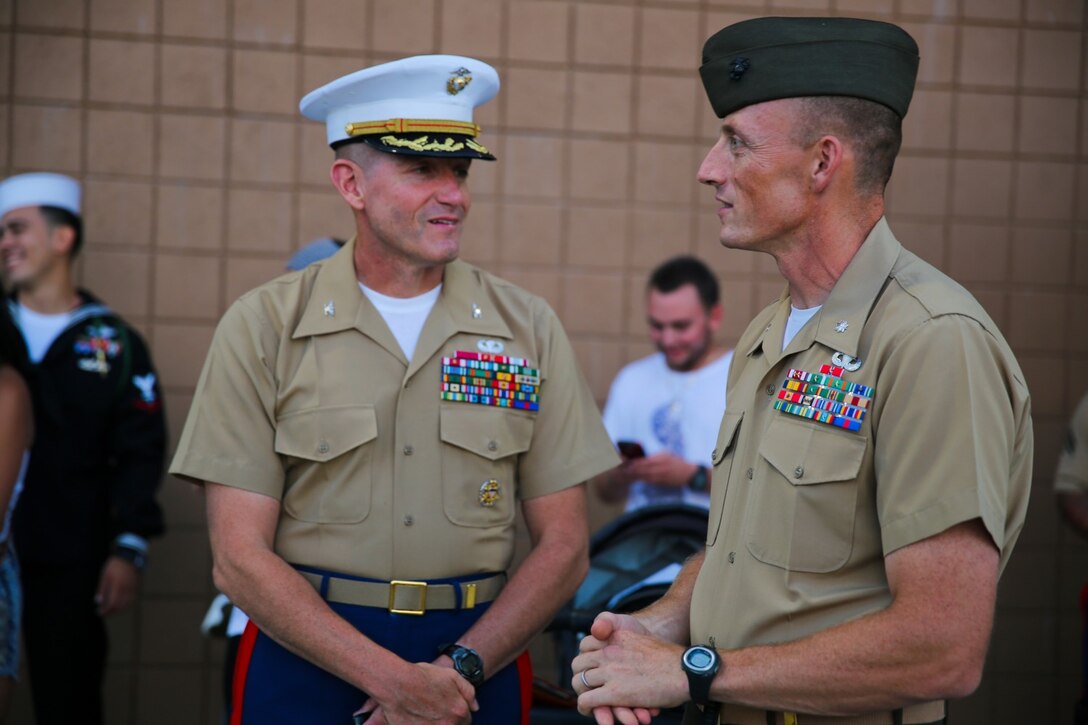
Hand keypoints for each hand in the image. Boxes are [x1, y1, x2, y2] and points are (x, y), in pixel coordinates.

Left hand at [96, 555, 139, 615]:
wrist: (129, 557)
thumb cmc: (115, 566)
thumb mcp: (105, 575)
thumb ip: (102, 589)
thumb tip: (98, 602)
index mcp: (118, 587)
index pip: (113, 604)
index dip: (106, 610)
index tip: (100, 612)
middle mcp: (127, 590)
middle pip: (120, 606)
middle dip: (112, 611)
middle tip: (105, 613)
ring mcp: (133, 589)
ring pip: (128, 604)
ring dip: (120, 609)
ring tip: (112, 610)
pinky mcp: (137, 587)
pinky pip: (132, 599)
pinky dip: (127, 604)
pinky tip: (122, 604)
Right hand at [354, 660, 476, 723]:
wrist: (397, 684)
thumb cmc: (423, 677)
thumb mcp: (452, 676)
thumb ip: (468, 692)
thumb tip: (475, 707)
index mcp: (459, 711)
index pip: (466, 720)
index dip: (458, 713)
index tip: (450, 708)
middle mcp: (448, 724)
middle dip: (449, 720)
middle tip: (438, 710)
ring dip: (438, 723)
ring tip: (427, 714)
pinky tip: (419, 719)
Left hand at [572, 611, 685, 716]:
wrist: (685, 671)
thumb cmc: (668, 658)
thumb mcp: (640, 638)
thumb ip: (623, 640)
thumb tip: (614, 645)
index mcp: (616, 636)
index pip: (585, 644)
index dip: (586, 658)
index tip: (591, 667)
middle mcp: (609, 651)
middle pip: (578, 663)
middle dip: (581, 675)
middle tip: (588, 686)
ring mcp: (610, 671)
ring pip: (579, 682)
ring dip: (583, 693)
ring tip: (589, 701)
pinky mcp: (614, 692)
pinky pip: (585, 700)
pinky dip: (585, 707)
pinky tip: (590, 710)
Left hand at [624, 453, 698, 487]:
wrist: (688, 474)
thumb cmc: (677, 462)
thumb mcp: (667, 454)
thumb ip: (655, 456)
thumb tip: (644, 456)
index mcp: (661, 458)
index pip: (645, 459)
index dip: (634, 460)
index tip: (626, 459)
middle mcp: (660, 467)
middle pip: (643, 468)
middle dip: (632, 468)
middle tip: (622, 467)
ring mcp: (661, 475)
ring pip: (645, 475)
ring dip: (635, 474)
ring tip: (626, 473)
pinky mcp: (662, 482)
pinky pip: (650, 481)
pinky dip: (642, 479)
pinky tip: (636, 478)